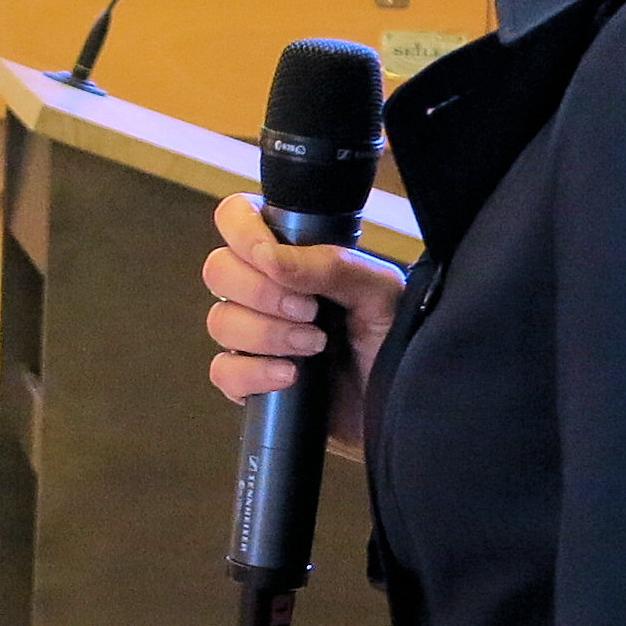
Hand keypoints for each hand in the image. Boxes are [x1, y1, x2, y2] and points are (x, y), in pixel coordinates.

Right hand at [202, 193, 404, 446]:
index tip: (269, 257)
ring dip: (266, 334)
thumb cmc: (397, 343)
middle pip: (218, 270)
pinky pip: (223, 371)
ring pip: (219, 321)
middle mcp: (266, 292)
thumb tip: (269, 258)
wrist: (408, 407)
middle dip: (259, 291)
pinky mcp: (252, 381)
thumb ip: (331, 265)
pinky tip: (290, 376)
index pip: (237, 218)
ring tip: (314, 346)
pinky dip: (254, 373)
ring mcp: (255, 337)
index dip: (242, 230)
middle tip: (309, 311)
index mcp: (292, 257)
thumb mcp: (380, 292)